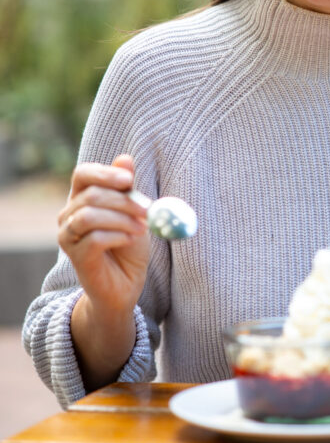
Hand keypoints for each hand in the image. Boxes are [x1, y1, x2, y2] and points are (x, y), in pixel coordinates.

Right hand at [58, 154, 149, 317]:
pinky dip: (117, 236)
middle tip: (147, 210)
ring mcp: (68, 236)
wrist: (126, 283)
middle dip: (123, 200)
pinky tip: (130, 240)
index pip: (82, 174)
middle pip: (90, 195)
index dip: (104, 173)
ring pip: (88, 216)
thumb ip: (128, 188)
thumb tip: (126, 158)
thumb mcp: (134, 212)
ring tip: (141, 228)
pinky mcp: (75, 257)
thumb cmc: (128, 244)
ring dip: (121, 219)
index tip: (129, 179)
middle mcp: (69, 214)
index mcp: (82, 198)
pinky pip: (93, 239)